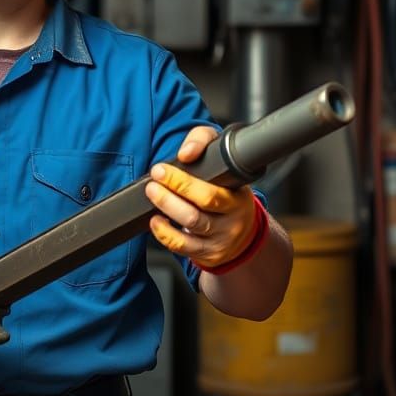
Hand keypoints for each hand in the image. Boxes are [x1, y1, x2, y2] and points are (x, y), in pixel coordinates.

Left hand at [145, 126, 257, 269]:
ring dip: (165, 210)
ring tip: (153, 195)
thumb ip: (203, 141)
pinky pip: (182, 246)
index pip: (209, 192)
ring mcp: (220, 239)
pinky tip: (156, 221)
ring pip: (189, 227)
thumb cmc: (227, 190)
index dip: (181, 181)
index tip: (161, 170)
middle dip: (169, 195)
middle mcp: (232, 220)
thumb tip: (186, 153)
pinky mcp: (208, 253)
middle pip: (197, 211)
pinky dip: (164, 233)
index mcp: (237, 198)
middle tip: (153, 183)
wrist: (243, 230)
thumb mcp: (222, 159)